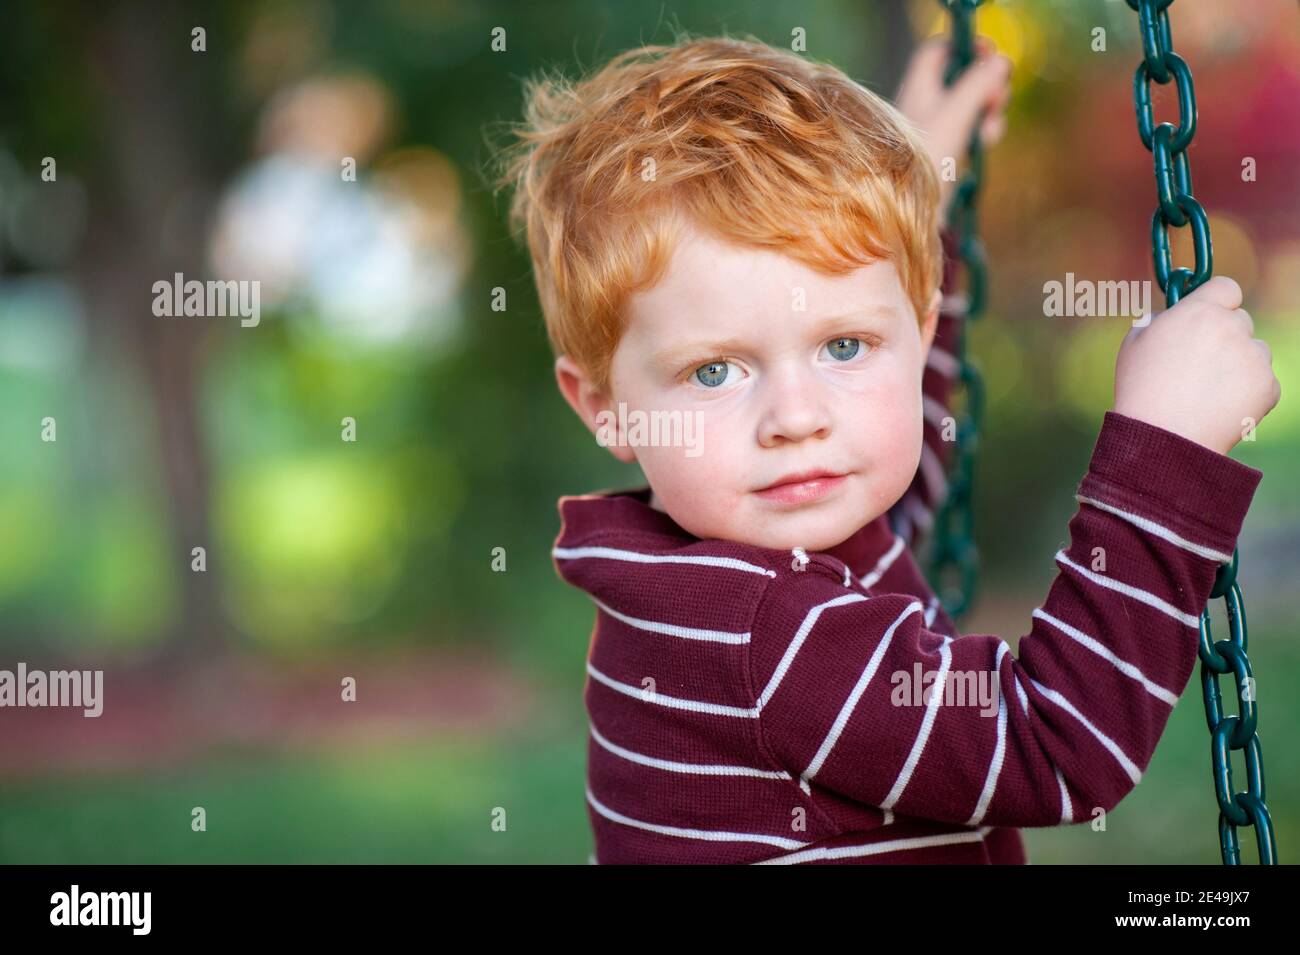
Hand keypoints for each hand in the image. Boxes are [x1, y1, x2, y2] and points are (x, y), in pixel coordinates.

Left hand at [895, 35, 1011, 210]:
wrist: (910, 214)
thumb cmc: (925, 161)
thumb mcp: (955, 115)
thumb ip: (978, 85)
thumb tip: (1000, 62)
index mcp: (918, 89)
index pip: (938, 52)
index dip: (963, 46)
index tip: (989, 53)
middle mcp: (923, 106)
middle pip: (960, 76)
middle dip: (985, 81)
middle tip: (999, 94)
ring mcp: (934, 130)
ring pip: (969, 105)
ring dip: (988, 108)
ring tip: (991, 123)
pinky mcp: (945, 153)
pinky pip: (969, 130)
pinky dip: (981, 130)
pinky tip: (986, 141)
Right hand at [1113, 276, 1280, 454]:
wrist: (1163, 438)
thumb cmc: (1141, 390)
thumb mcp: (1134, 343)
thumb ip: (1159, 320)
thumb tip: (1174, 316)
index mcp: (1200, 311)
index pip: (1226, 287)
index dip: (1216, 301)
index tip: (1206, 316)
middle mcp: (1234, 328)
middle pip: (1240, 321)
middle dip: (1224, 336)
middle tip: (1198, 363)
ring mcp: (1255, 358)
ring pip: (1253, 351)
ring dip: (1237, 363)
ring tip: (1205, 390)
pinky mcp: (1269, 386)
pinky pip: (1261, 380)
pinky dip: (1246, 390)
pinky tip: (1218, 405)